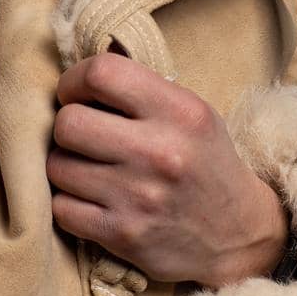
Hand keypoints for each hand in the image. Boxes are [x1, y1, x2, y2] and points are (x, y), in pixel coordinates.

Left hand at [47, 52, 288, 288]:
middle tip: (82, 134)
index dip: (74, 81)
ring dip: (65, 166)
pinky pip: (61, 209)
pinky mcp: (122, 235)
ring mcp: (138, 197)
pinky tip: (90, 199)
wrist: (239, 234)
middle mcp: (159, 152)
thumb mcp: (192, 113)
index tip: (77, 94)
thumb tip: (87, 60)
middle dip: (66, 126)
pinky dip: (68, 203)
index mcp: (179, 112)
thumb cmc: (206, 163)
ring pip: (57, 167)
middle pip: (68, 123)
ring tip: (88, 168)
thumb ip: (142, 86)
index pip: (101, 74)